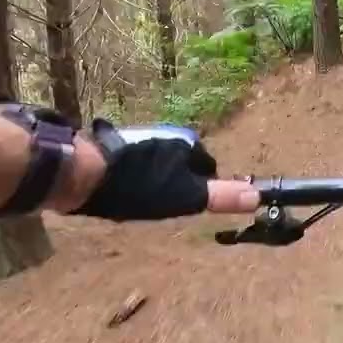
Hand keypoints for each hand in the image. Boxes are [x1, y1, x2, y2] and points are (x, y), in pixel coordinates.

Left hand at [65, 119, 258, 220]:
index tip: (186, 207)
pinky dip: (135, 179)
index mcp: (187, 143)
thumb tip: (257, 195)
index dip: (200, 191)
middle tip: (162, 208)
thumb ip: (220, 195)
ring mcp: (141, 138)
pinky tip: (122, 195)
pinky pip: (137, 166)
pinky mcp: (117, 146)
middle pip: (183, 166)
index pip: (208, 170)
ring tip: (139, 204)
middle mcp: (168, 134)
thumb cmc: (140, 185)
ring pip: (160, 166)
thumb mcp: (185, 196)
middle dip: (178, 185)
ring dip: (155, 182)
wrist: (85, 172)